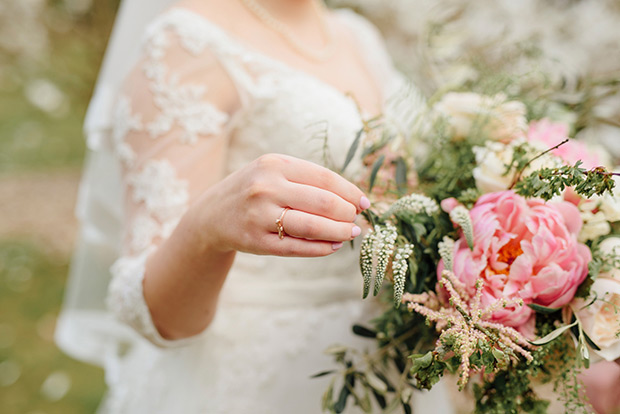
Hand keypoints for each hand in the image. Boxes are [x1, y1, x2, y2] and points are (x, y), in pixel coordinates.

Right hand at [191, 153, 369, 256]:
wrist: (212, 215)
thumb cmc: (254, 190)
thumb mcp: (273, 173)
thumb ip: (308, 181)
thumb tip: (353, 198)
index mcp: (274, 164)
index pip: (324, 178)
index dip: (349, 191)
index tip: (363, 202)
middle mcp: (265, 188)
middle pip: (323, 203)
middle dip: (347, 213)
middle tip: (356, 220)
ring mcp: (259, 216)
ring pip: (312, 227)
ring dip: (339, 232)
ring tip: (351, 233)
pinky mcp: (256, 242)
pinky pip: (297, 248)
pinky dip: (321, 249)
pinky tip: (333, 246)